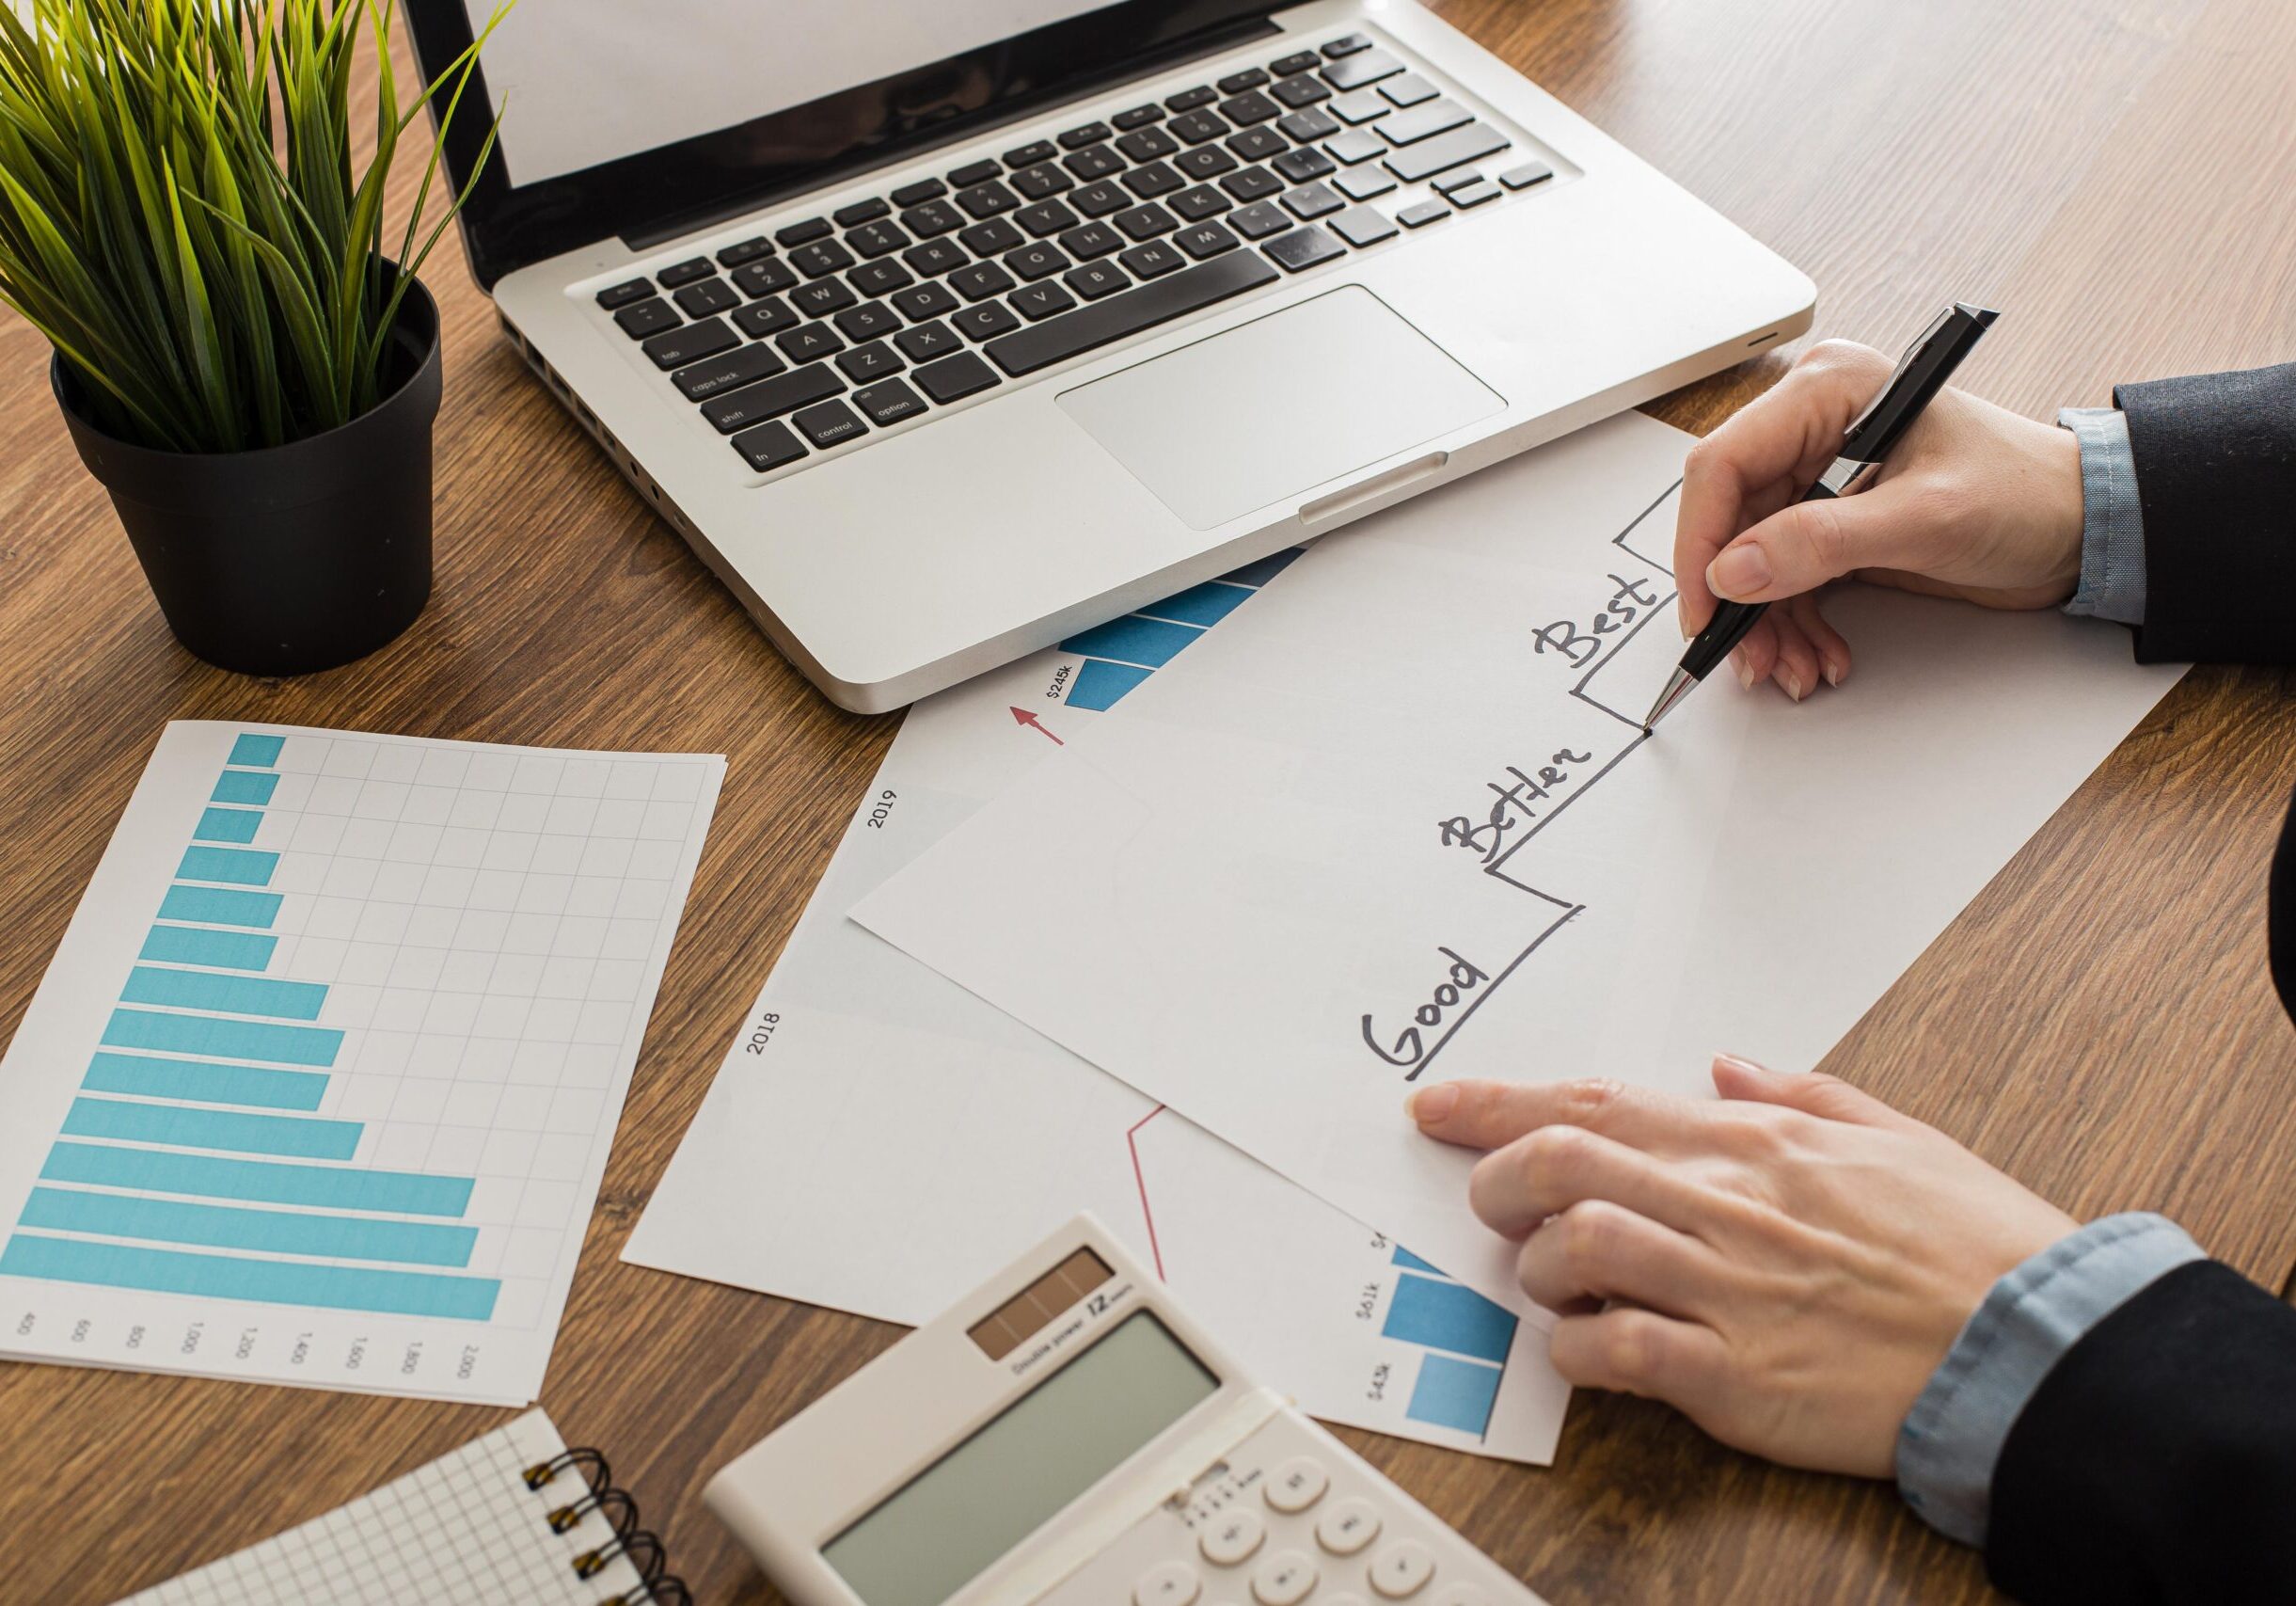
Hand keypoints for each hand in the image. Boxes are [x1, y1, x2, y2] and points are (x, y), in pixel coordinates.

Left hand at [1407, 1057, 2077, 1476]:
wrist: (2040, 1345)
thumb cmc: (1973, 1244)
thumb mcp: (1892, 1135)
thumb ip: (1796, 1094)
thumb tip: (1723, 1066)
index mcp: (1753, 1143)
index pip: (1592, 1103)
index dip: (1494, 1102)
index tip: (1435, 1105)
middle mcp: (1725, 1204)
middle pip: (1557, 1164)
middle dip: (1493, 1178)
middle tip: (1485, 1203)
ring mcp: (1726, 1290)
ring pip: (1572, 1249)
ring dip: (1533, 1267)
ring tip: (1551, 1283)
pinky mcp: (1736, 1377)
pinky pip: (1616, 1351)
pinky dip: (1575, 1350)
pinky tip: (1586, 1350)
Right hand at [1676, 340, 2086, 700]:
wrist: (2083, 527)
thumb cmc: (2027, 492)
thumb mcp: (1926, 518)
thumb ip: (1824, 540)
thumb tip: (1734, 570)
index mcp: (1828, 392)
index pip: (1725, 463)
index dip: (1702, 541)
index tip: (1706, 607)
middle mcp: (1813, 428)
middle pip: (1731, 520)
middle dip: (1739, 597)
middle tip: (1748, 655)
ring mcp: (1819, 477)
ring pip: (1751, 559)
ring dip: (1766, 623)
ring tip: (1791, 668)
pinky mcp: (1833, 521)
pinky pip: (1784, 578)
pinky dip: (1792, 624)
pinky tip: (1817, 653)